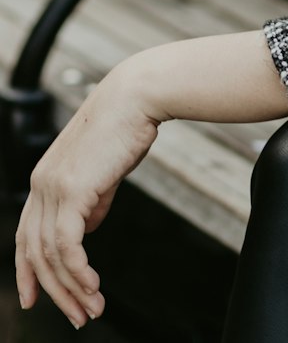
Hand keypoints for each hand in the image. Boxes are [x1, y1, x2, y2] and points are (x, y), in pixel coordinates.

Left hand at [14, 61, 160, 328]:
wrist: (137, 96)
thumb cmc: (126, 126)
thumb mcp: (103, 169)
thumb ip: (92, 199)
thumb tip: (87, 228)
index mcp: (44, 178)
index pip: (26, 235)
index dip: (28, 271)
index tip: (36, 299)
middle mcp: (41, 184)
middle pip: (34, 252)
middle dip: (54, 291)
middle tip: (76, 316)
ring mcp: (53, 187)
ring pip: (51, 254)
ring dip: (72, 288)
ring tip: (92, 308)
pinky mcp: (71, 190)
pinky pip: (67, 245)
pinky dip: (78, 271)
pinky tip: (93, 286)